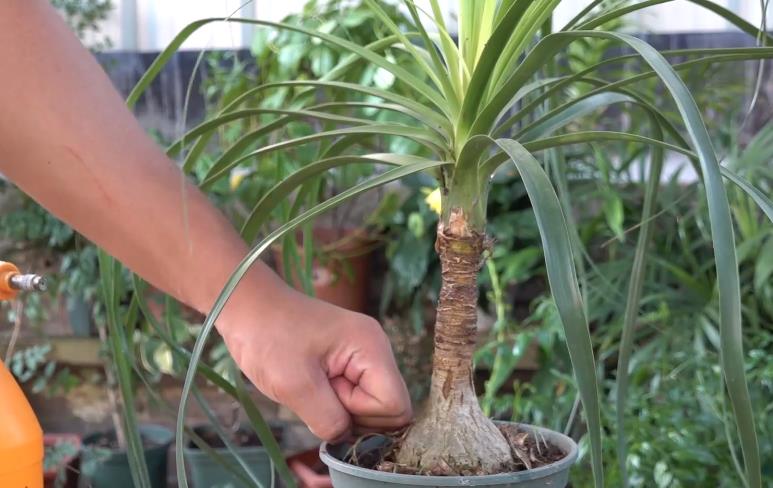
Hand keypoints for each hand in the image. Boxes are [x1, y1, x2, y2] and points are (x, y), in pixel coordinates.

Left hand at [218, 279, 412, 441]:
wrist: (248, 308)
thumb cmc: (267, 336)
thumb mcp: (294, 384)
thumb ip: (328, 419)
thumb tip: (345, 437)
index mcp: (371, 347)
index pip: (396, 405)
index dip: (363, 414)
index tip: (329, 395)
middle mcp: (376, 350)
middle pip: (388, 408)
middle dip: (352, 413)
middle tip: (317, 391)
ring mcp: (363, 357)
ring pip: (370, 407)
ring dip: (340, 409)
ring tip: (312, 386)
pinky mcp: (349, 364)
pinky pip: (355, 398)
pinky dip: (333, 403)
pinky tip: (313, 386)